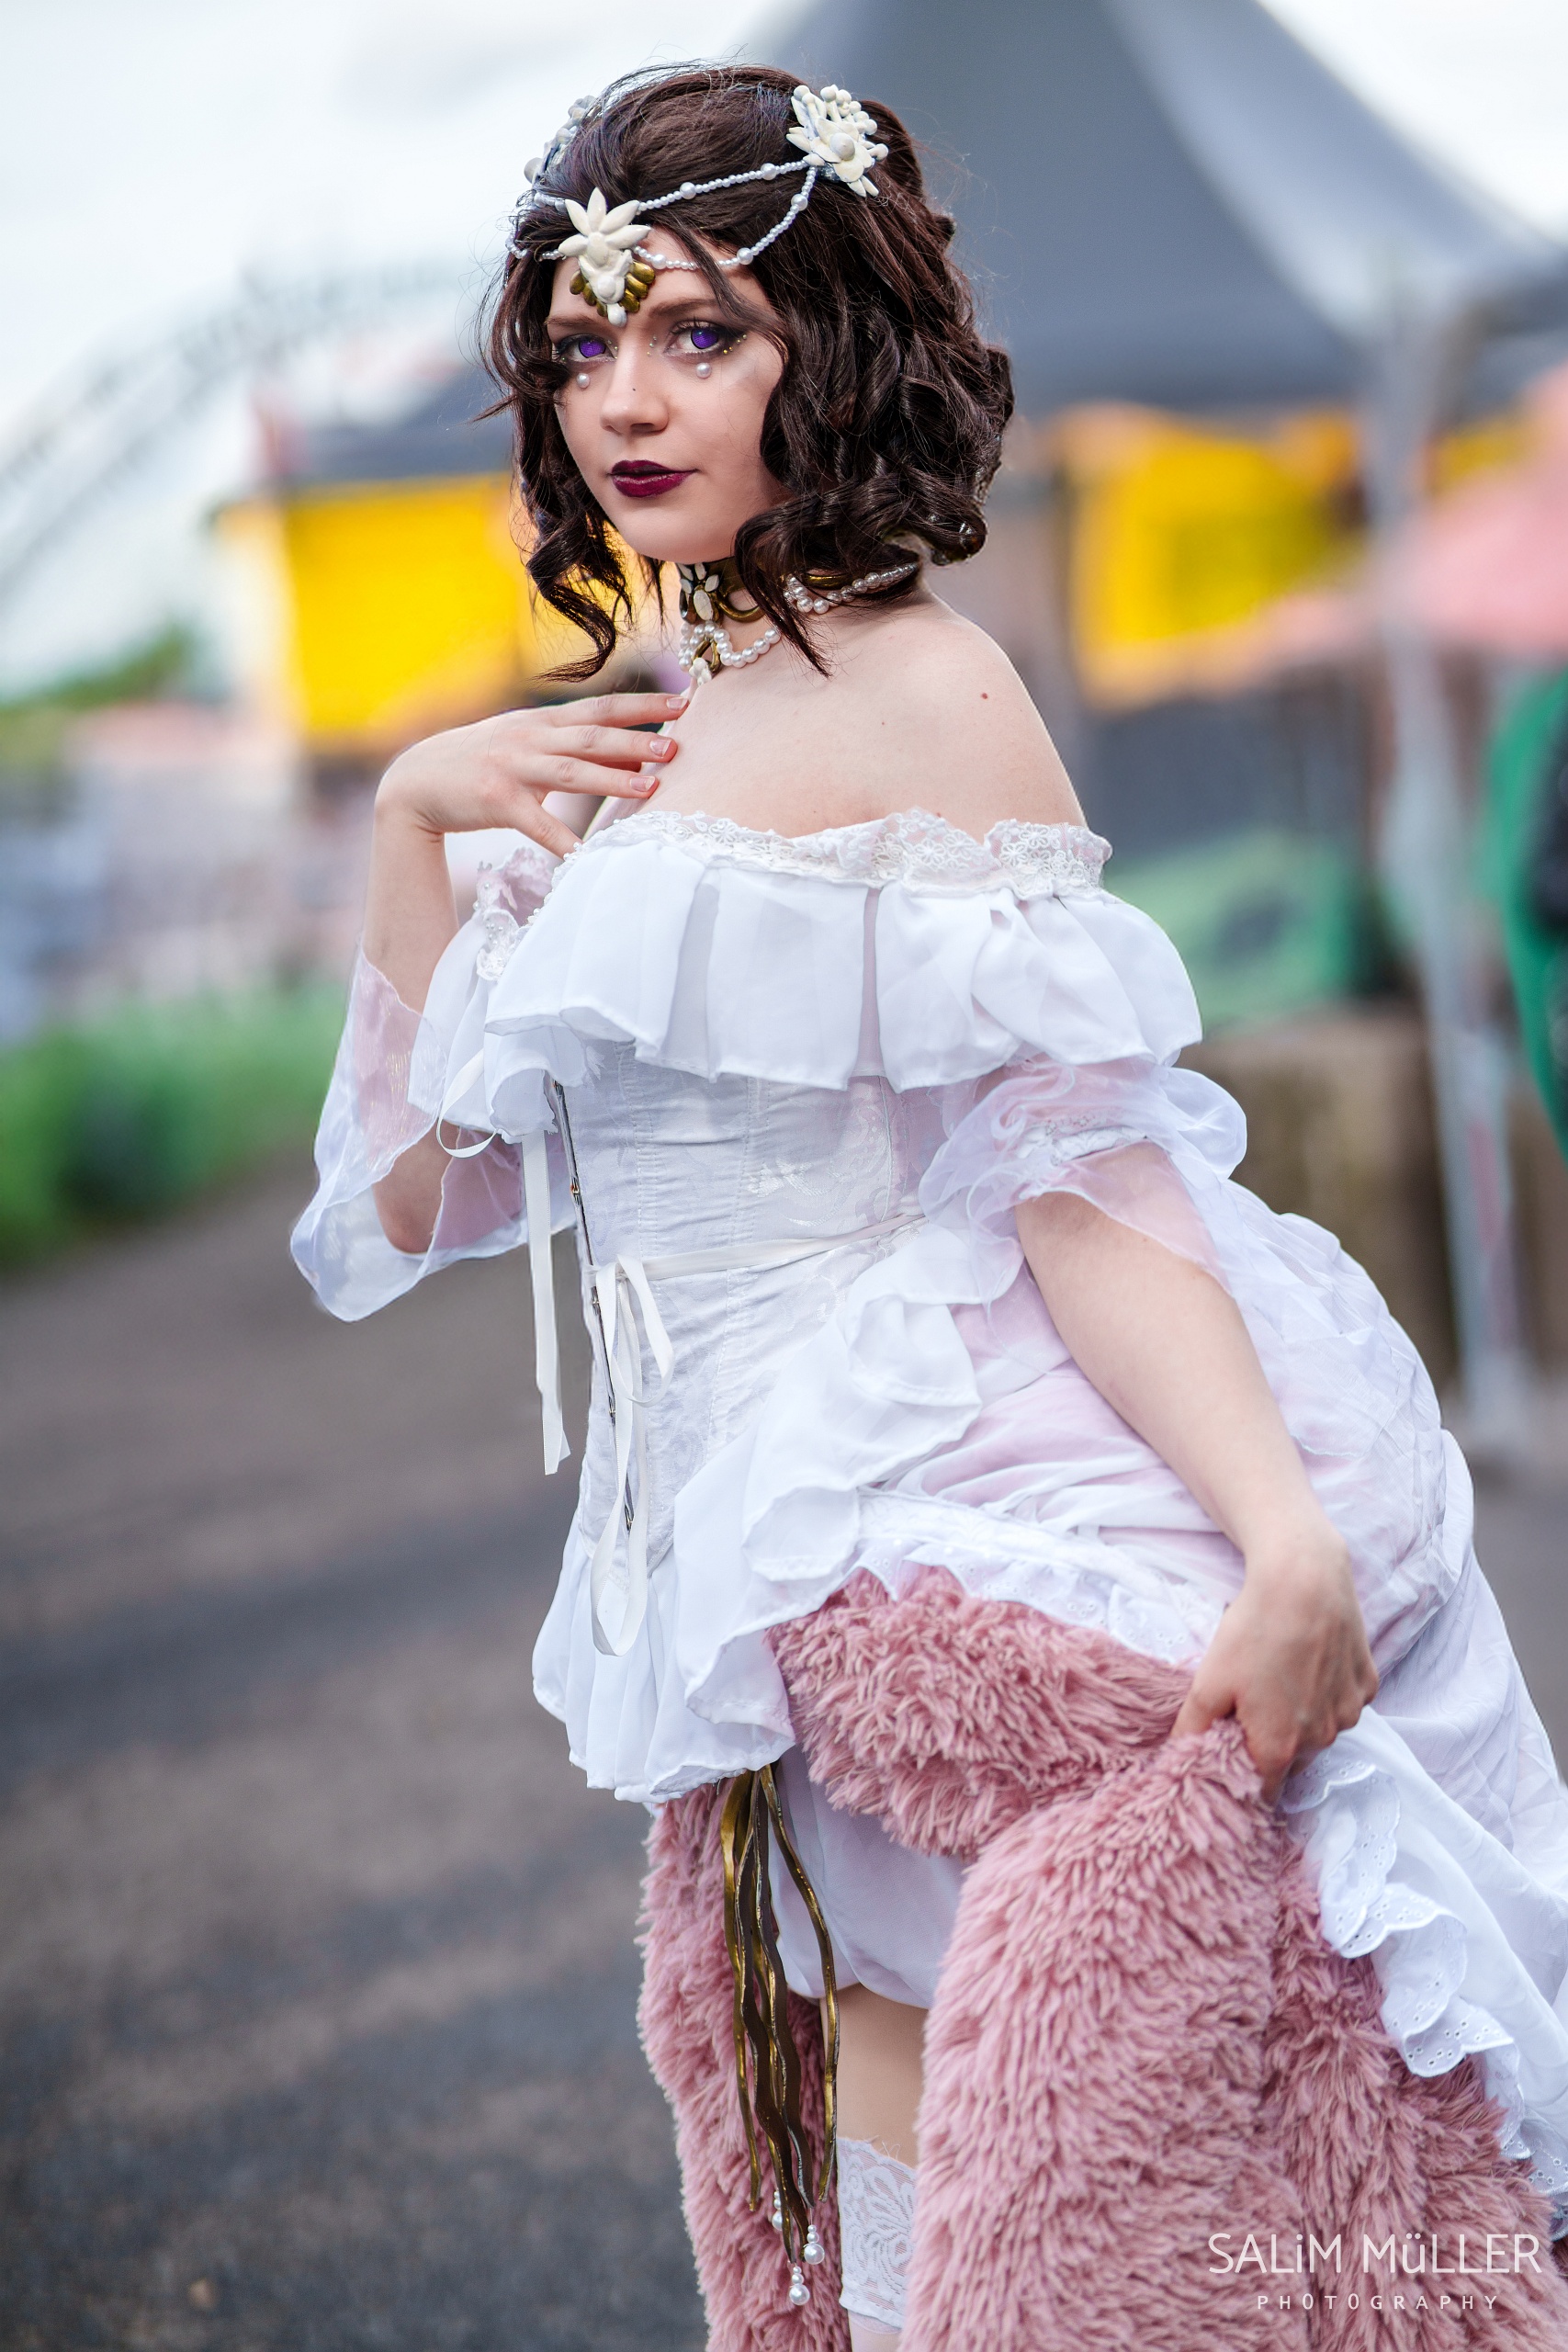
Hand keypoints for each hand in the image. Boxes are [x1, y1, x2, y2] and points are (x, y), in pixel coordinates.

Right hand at [378, 687, 690, 859]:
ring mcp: (513, 767)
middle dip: (637, 739)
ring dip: (614, 779)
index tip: (683, 702)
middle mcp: (531, 738)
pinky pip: (537, 824)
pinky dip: (563, 840)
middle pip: (593, 736)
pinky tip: (588, 854)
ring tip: (653, 786)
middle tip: (676, 745)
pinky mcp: (496, 800)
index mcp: (543, 722)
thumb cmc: (484, 766)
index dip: (642, 704)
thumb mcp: (530, 748)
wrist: (418, 781)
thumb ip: (578, 751)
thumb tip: (635, 761)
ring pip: (572, 771)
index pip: (601, 707)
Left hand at [1170, 1524, 1377, 1801]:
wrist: (1305, 1581)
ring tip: (1280, 1676)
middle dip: (1271, 1743)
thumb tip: (1177, 1760)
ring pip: (1320, 1731)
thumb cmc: (1252, 1632)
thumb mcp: (1208, 1683)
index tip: (1232, 1757)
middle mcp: (1321, 1740)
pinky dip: (1327, 1692)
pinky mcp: (1368, 1685)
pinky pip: (1343, 1702)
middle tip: (1251, 1704)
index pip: (1263, 1789)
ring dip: (1301, 1718)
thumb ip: (1192, 1730)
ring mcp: (1350, 1713)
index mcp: (1280, 1748)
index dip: (1244, 1778)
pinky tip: (1309, 1662)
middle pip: (1292, 1760)